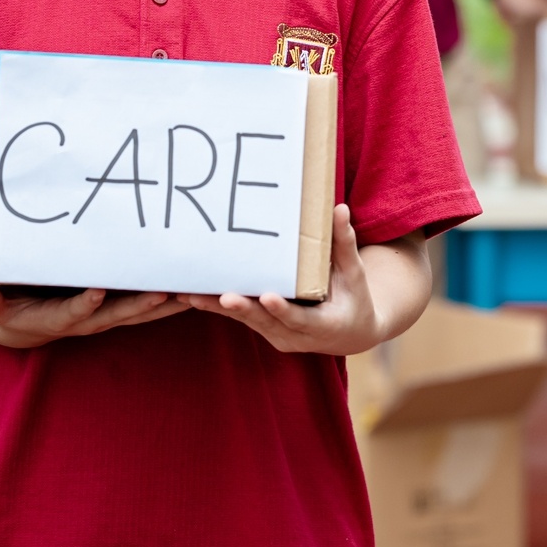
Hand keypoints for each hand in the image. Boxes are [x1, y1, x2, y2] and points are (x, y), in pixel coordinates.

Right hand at [0, 284, 188, 349]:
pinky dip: (167, 302)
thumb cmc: (5, 309)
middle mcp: (85, 322)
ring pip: (139, 314)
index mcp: (55, 318)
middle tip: (165, 292)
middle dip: (141, 305)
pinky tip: (191, 292)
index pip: (71, 313)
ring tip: (192, 293)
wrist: (18, 327)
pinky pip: (144, 309)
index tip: (96, 292)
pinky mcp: (114, 312)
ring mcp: (103, 318)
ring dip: (165, 305)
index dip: (83, 305)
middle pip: (116, 315)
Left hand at [181, 205, 393, 355]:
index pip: (301, 319)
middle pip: (266, 323)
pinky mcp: (266, 331)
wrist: (350, 332)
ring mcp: (279, 337)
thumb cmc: (355, 298)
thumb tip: (339, 209)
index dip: (283, 310)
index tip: (268, 298)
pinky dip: (219, 308)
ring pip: (248, 322)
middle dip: (243, 310)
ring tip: (192, 296)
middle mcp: (297, 337)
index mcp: (324, 326)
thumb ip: (344, 244)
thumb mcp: (354, 274)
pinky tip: (193, 297)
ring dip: (220, 309)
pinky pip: (242, 319)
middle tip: (223, 297)